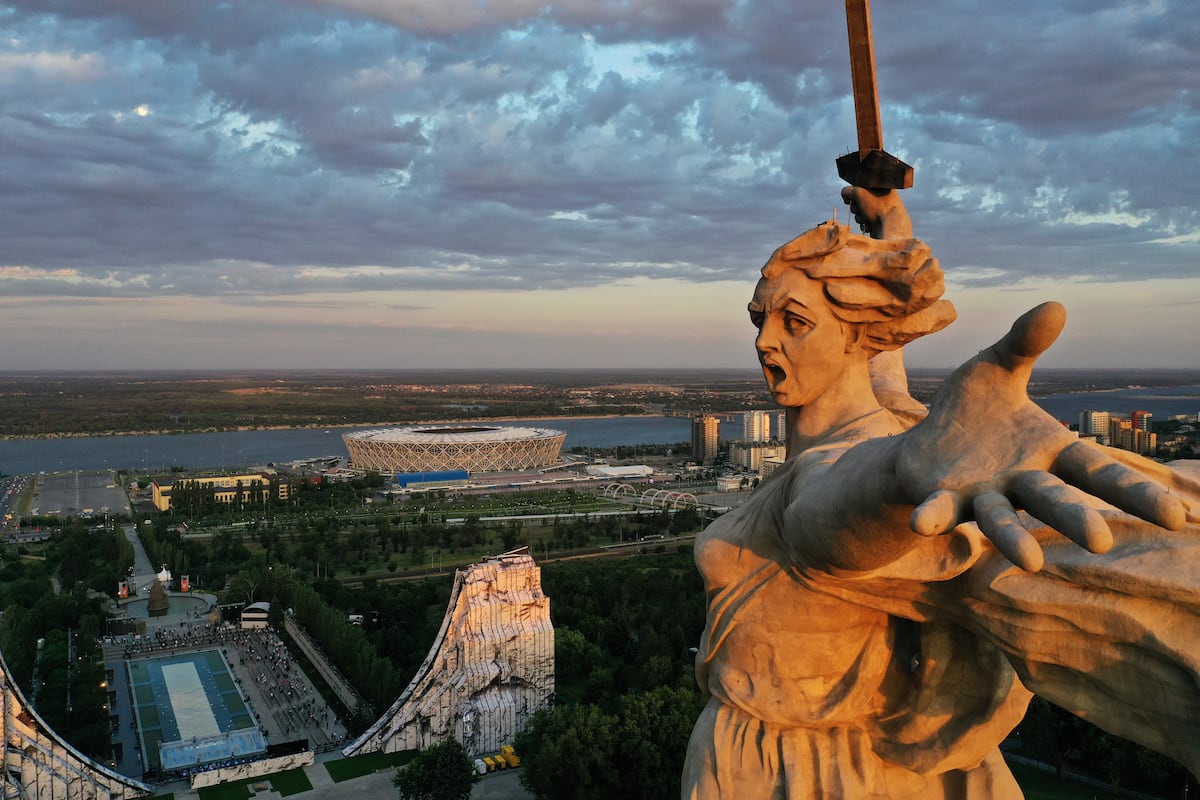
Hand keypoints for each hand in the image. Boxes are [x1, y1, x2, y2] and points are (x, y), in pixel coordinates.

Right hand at [841, 186, 912, 238]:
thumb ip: (847, 191)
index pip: (859, 186)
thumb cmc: (877, 207)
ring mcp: (879, 210)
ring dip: (860, 217)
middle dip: (856, 207)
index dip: (854, 192)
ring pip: (859, 212)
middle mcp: (881, 197)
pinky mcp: (877, 222)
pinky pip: (864, 222)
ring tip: (868, 219)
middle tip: (863, 209)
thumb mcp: (859, 193)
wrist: (890, 227)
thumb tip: (846, 198)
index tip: (856, 197)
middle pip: (857, 200)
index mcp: (881, 186)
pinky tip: (871, 225)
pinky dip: (864, 224)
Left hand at [896, 302, 1186, 570]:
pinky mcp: (943, 500)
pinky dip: (933, 517)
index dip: (1136, 494)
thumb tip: (1055, 305)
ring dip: (1013, 538)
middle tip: (1098, 541)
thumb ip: (1024, 344)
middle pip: (1055, 502)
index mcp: (1049, 452)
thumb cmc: (972, 411)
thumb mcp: (997, 368)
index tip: (1176, 517)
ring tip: (1029, 562)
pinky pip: (939, 511)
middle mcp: (1021, 482)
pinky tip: (922, 524)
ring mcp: (982, 496)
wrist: (922, 442)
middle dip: (1074, 519)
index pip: (1099, 473)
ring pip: (1002, 520)